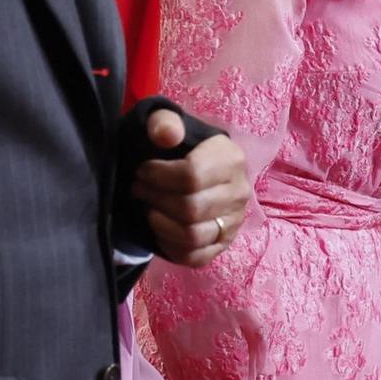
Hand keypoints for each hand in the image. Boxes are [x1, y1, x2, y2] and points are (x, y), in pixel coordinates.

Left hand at [132, 111, 252, 266]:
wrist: (192, 168)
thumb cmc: (177, 147)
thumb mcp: (167, 124)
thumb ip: (163, 122)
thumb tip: (166, 135)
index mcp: (231, 159)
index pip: (192, 176)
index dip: (157, 176)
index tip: (142, 171)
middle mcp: (240, 191)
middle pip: (191, 208)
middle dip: (155, 199)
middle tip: (140, 189)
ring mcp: (234, 220)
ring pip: (193, 235)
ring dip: (159, 223)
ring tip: (149, 208)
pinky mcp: (224, 244)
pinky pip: (195, 257)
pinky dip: (170, 246)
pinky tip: (160, 229)